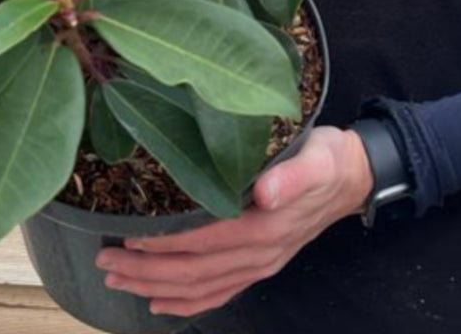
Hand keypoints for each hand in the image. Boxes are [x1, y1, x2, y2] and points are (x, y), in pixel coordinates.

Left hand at [94, 125, 372, 317]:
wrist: (355, 176)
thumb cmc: (329, 157)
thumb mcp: (316, 156)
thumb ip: (291, 175)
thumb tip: (264, 190)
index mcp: (265, 226)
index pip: (202, 241)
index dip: (163, 243)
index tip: (125, 237)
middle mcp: (259, 253)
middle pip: (193, 271)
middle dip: (145, 270)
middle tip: (105, 260)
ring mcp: (260, 264)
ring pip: (200, 287)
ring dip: (156, 287)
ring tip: (117, 279)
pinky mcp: (261, 265)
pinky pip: (219, 293)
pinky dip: (186, 303)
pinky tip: (159, 303)